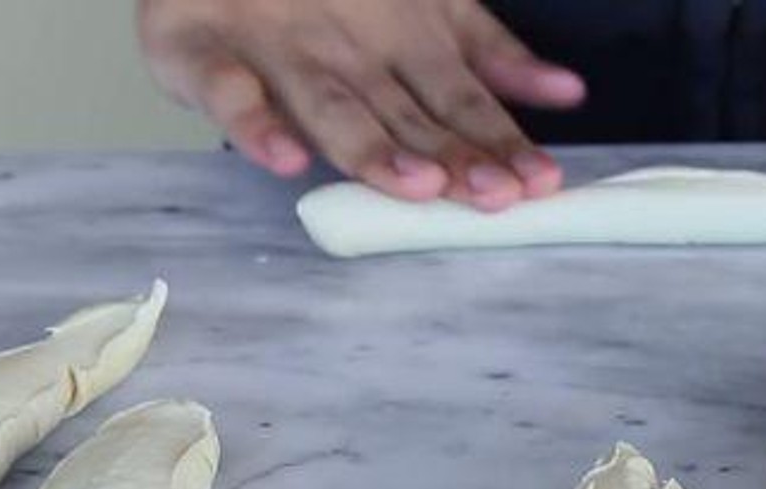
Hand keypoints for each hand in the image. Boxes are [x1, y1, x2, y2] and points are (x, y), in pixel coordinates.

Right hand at [138, 0, 585, 209]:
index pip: (461, 101)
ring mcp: (276, 47)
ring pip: (330, 104)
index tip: (539, 183)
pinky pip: (226, 90)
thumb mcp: (426, 10)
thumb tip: (568, 90)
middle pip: (405, 112)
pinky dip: (254, 123)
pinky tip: (284, 159)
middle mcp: (347, 47)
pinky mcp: (198, 47)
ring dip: (373, 145)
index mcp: (403, 41)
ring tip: (416, 184)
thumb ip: (490, 54)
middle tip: (492, 194)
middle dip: (452, 154)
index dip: (500, 141)